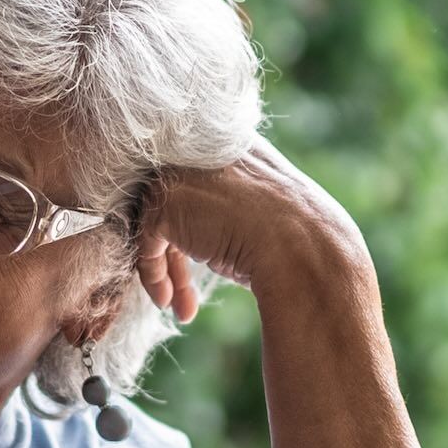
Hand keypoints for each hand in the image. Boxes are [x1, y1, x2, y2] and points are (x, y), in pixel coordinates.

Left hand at [133, 136, 366, 320]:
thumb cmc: (295, 238)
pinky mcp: (164, 202)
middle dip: (176, 252)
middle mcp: (199, 149)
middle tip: (183, 291)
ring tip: (178, 305)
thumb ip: (231, 198)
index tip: (197, 260)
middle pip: (171, 203)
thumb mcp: (263, 205)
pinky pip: (146, 243)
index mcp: (230, 142)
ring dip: (168, 269)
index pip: (194, 180)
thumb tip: (206, 224)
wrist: (302, 249)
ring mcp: (179, 173)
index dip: (193, 224)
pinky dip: (154, 276)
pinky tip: (169, 303)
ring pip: (157, 224)